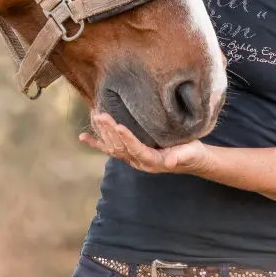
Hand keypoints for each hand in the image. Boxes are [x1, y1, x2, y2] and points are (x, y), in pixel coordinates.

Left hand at [79, 112, 209, 174]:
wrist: (190, 159)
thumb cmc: (192, 153)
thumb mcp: (190, 153)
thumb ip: (180, 156)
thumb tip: (170, 161)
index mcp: (153, 161)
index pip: (137, 149)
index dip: (127, 139)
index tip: (118, 126)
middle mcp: (139, 161)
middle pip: (121, 147)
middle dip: (110, 131)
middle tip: (101, 115)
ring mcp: (132, 158)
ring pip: (113, 147)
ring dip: (103, 133)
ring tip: (96, 115)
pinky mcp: (129, 153)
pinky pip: (110, 149)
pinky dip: (96, 143)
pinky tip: (83, 138)